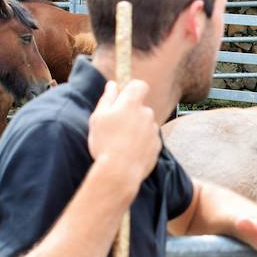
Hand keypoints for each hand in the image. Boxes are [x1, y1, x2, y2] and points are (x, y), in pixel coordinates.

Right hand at [88, 79, 160, 197]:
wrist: (120, 171)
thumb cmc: (105, 143)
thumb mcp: (98, 118)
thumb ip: (107, 99)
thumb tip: (112, 85)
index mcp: (132, 103)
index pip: (140, 85)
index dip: (132, 89)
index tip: (123, 98)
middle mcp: (147, 113)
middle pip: (141, 108)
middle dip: (131, 114)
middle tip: (116, 128)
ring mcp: (154, 130)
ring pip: (145, 124)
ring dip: (136, 129)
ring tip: (121, 144)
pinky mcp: (157, 146)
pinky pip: (149, 139)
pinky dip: (142, 143)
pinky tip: (129, 153)